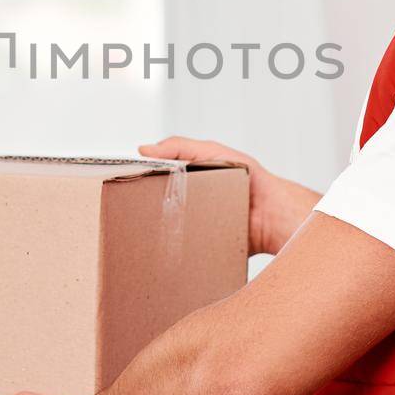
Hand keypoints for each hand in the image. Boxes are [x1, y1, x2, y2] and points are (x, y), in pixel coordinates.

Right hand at [139, 136, 320, 256]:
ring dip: (157, 229)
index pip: (156, 179)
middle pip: (156, 205)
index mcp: (189, 178)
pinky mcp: (201, 246)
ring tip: (145, 228)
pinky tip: (165, 244)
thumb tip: (144, 148)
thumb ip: (180, 146)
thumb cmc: (249, 179)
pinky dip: (173, 248)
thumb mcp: (212, 152)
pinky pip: (181, 248)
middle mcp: (189, 202)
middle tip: (130, 209)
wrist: (272, 215)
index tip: (122, 183)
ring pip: (166, 227)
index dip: (139, 180)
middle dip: (143, 208)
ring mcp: (194, 225)